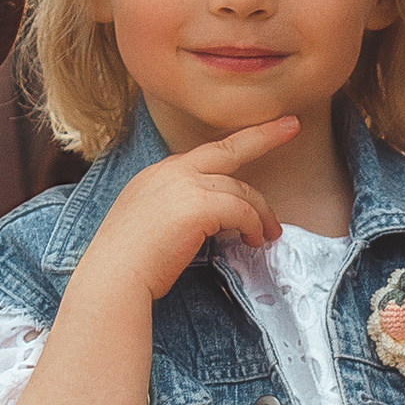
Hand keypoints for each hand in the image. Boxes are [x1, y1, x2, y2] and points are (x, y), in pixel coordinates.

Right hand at [80, 118, 299, 304]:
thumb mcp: (149, 223)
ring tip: (268, 234)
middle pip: (228, 149)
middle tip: (291, 128)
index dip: (236, 145)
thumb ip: (175, 209)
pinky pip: (241, 211)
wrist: (114, 276)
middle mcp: (172, 172)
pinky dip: (254, 225)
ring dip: (260, 213)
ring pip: (240, 190)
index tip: (261, 133)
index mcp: (159, 174)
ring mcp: (185, 185)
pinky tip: (255, 240)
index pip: (205, 155)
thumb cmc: (129, 263)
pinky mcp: (199, 205)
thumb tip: (207, 219)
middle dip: (264, 135)